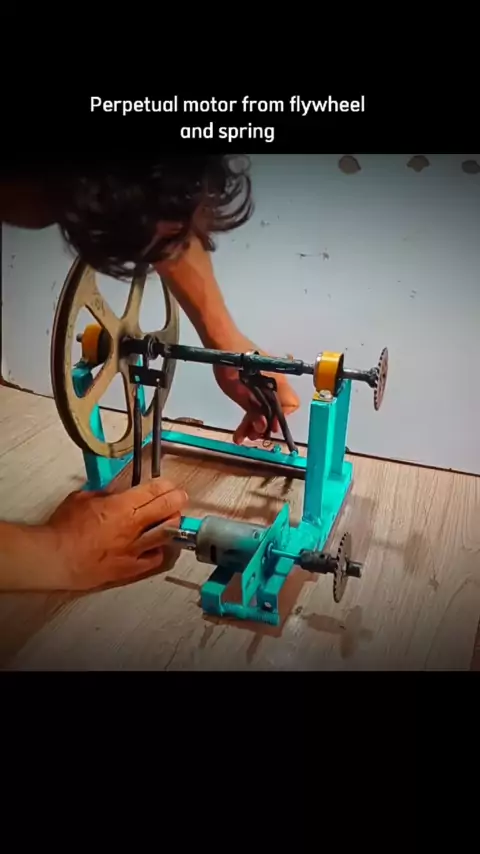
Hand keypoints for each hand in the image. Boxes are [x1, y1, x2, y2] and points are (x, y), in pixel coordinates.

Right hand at [45, 478, 187, 590]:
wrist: (56, 559)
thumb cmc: (63, 529)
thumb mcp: (82, 498)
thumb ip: (103, 495)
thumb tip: (113, 495)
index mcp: (121, 506)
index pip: (154, 492)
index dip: (166, 486)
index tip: (170, 486)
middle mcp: (132, 527)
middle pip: (166, 510)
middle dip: (176, 501)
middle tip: (179, 498)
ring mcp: (134, 549)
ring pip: (166, 534)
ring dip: (172, 524)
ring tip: (172, 519)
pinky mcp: (130, 568)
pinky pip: (154, 559)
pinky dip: (158, 550)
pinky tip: (156, 546)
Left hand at [213, 337, 299, 444]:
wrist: (220, 342)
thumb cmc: (229, 362)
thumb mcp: (237, 390)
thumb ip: (252, 409)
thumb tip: (263, 427)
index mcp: (276, 381)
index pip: (290, 405)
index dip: (278, 419)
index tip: (264, 429)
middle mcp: (276, 382)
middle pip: (277, 410)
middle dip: (263, 425)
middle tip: (250, 436)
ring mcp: (267, 381)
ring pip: (267, 407)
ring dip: (256, 422)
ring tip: (241, 435)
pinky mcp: (258, 381)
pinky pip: (259, 400)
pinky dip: (252, 413)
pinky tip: (242, 425)